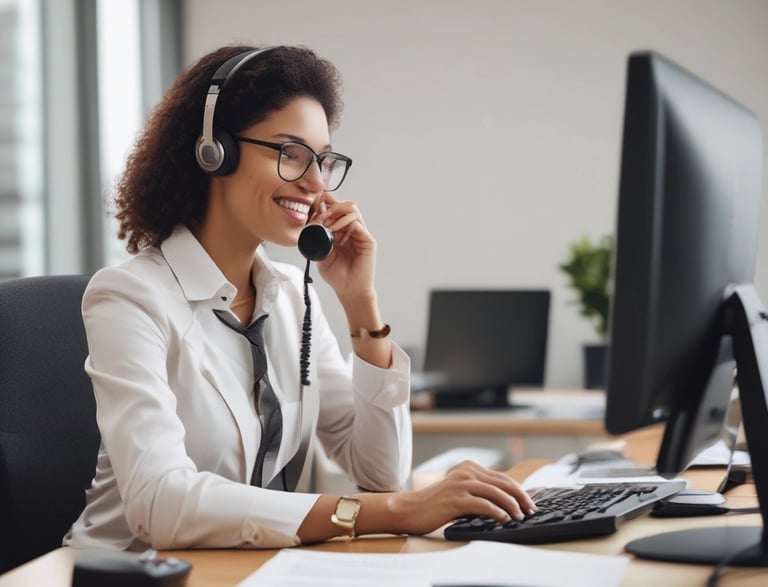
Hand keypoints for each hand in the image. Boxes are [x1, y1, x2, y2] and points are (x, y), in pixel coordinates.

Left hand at [312, 193, 375, 299]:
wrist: (349, 290)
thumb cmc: (337, 276)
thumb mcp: (321, 255)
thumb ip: (318, 239)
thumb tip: (314, 222)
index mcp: (341, 232)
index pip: (336, 210)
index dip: (327, 204)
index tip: (316, 205)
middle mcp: (352, 231)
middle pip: (346, 205)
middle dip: (332, 206)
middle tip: (322, 216)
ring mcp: (360, 234)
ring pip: (352, 210)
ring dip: (338, 214)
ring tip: (328, 226)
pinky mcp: (368, 241)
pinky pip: (357, 224)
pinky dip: (345, 224)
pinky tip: (336, 235)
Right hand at [389, 460, 537, 534]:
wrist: (410, 509)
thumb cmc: (435, 503)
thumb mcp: (459, 489)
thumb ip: (478, 489)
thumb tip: (507, 500)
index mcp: (468, 466)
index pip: (502, 477)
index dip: (519, 491)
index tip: (530, 503)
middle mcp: (466, 472)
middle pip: (503, 483)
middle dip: (521, 498)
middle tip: (532, 511)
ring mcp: (460, 484)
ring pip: (496, 493)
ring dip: (512, 506)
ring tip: (520, 517)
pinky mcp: (455, 499)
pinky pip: (483, 505)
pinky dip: (497, 512)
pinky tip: (504, 520)